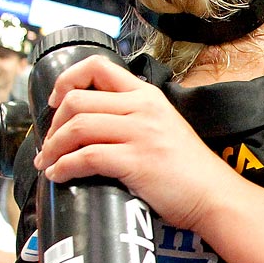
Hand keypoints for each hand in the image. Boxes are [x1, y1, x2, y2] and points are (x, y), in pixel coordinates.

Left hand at [33, 56, 228, 230]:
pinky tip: (60, 175)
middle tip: (49, 145)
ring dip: (53, 147)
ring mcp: (140, 134)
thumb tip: (96, 128)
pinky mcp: (136, 161)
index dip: (67, 79)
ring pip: (77, 127)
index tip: (56, 100)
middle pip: (77, 100)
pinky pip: (86, 157)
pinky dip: (65, 167)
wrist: (215, 195)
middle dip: (53, 124)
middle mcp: (143, 108)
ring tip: (48, 163)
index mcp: (148, 96)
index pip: (98, 67)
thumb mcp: (165, 128)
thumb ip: (136, 119)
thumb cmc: (190, 171)